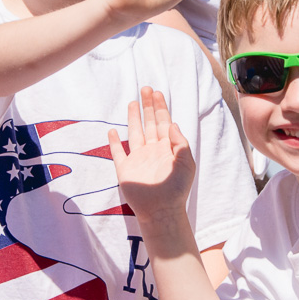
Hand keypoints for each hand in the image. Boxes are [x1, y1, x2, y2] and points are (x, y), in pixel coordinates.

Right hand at [108, 87, 195, 221]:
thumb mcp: (186, 163)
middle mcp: (152, 151)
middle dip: (148, 107)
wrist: (161, 210)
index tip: (156, 93)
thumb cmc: (176, 189)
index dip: (160, 108)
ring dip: (133, 118)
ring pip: (135, 133)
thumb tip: (172, 124)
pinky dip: (114, 142)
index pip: (164, 123)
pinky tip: (112, 131)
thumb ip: (180, 143)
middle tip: (145, 89)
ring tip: (132, 102)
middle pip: (149, 123)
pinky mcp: (125, 170)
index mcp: (167, 149)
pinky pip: (118, 153)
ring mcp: (138, 159)